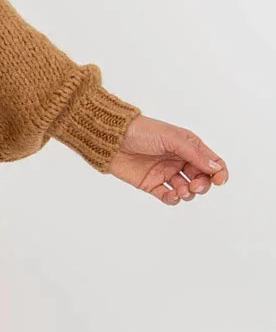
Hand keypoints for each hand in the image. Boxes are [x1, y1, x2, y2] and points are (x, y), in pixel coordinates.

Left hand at [108, 114, 226, 204]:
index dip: (219, 172)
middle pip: (201, 178)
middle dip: (203, 185)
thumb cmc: (142, 132)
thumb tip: (216, 168)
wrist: (112, 139)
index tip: (220, 181)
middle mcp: (179, 160)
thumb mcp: (172, 138)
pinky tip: (172, 196)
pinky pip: (168, 196)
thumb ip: (194, 153)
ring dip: (188, 193)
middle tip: (195, 186)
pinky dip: (173, 199)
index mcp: (188, 146)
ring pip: (186, 190)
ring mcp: (165, 173)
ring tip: (181, 190)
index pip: (211, 162)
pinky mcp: (152, 184)